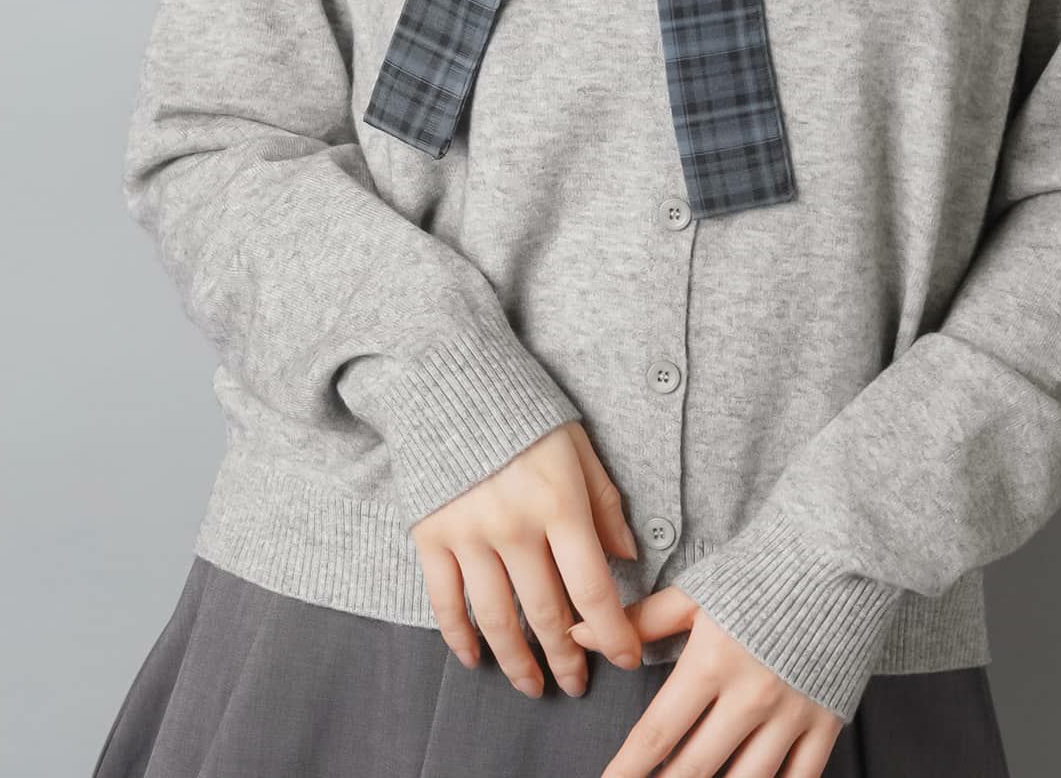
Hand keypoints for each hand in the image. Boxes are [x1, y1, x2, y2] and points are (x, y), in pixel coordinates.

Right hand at [408, 420, 643, 698]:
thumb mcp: (576, 444)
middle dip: (567, 657)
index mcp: (559, 502)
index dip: (612, 633)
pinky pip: (446, 603)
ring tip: (533, 685)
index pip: (593, 587)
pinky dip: (460, 639)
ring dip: (518, 661)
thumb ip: (604, 502)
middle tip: (577, 684)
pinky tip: (475, 658)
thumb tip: (630, 555)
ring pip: (497, 620)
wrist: (448, 376)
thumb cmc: (523, 409)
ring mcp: (469, 535)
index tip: (626, 658)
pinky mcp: (430, 536)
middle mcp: (515, 526)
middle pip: (547, 613)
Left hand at [569, 585, 847, 775]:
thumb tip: (581, 633)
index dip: (628, 769)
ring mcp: (792, 712)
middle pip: (695, 768)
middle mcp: (751, 694)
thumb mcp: (697, 591)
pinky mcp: (826, 720)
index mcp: (712, 660)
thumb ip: (640, 621)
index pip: (658, 733)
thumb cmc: (760, 569)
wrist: (838, 552)